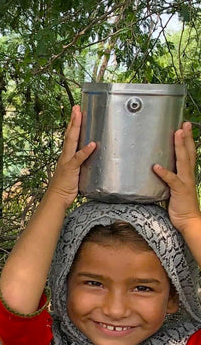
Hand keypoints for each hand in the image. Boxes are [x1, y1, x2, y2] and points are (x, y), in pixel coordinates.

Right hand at [45, 105, 95, 207]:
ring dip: (76, 128)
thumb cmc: (66, 186)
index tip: (76, 111)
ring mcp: (67, 161)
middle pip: (69, 134)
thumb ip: (82, 164)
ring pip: (71, 141)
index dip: (73, 123)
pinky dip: (85, 151)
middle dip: (73, 120)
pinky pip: (78, 158)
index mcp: (66, 155)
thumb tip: (92, 158)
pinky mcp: (71, 169)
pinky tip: (92, 144)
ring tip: (79, 116)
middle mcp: (65, 155)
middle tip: (76, 107)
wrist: (56, 197)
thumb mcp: (74, 172)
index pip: (70, 136)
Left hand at [156, 122, 200, 236]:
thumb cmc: (180, 206)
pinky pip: (171, 180)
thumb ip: (168, 179)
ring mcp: (184, 182)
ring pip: (183, 161)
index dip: (186, 141)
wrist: (188, 221)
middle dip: (186, 138)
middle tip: (184, 124)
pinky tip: (156, 166)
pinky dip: (164, 173)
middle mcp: (188, 175)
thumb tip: (156, 170)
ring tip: (176, 134)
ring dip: (179, 147)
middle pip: (188, 153)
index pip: (187, 154)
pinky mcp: (179, 191)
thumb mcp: (173, 189)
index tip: (183, 127)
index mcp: (186, 174)